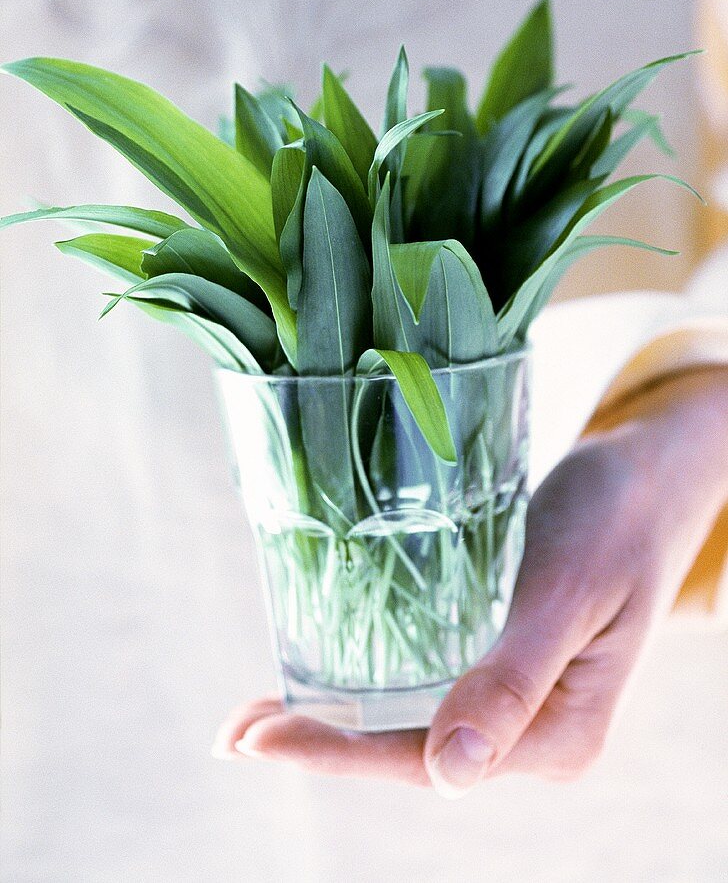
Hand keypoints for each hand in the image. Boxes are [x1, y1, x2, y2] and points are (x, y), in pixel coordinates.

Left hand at [212, 367, 727, 796]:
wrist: (646, 476)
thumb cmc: (616, 520)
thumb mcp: (567, 591)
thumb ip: (514, 681)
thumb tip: (447, 775)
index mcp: (558, 734)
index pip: (428, 759)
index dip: (338, 752)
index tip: (259, 738)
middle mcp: (534, 731)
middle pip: (409, 750)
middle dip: (321, 741)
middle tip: (235, 730)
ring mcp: (516, 698)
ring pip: (410, 720)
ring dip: (335, 718)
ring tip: (258, 713)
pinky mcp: (500, 659)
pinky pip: (426, 681)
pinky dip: (368, 681)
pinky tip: (323, 671)